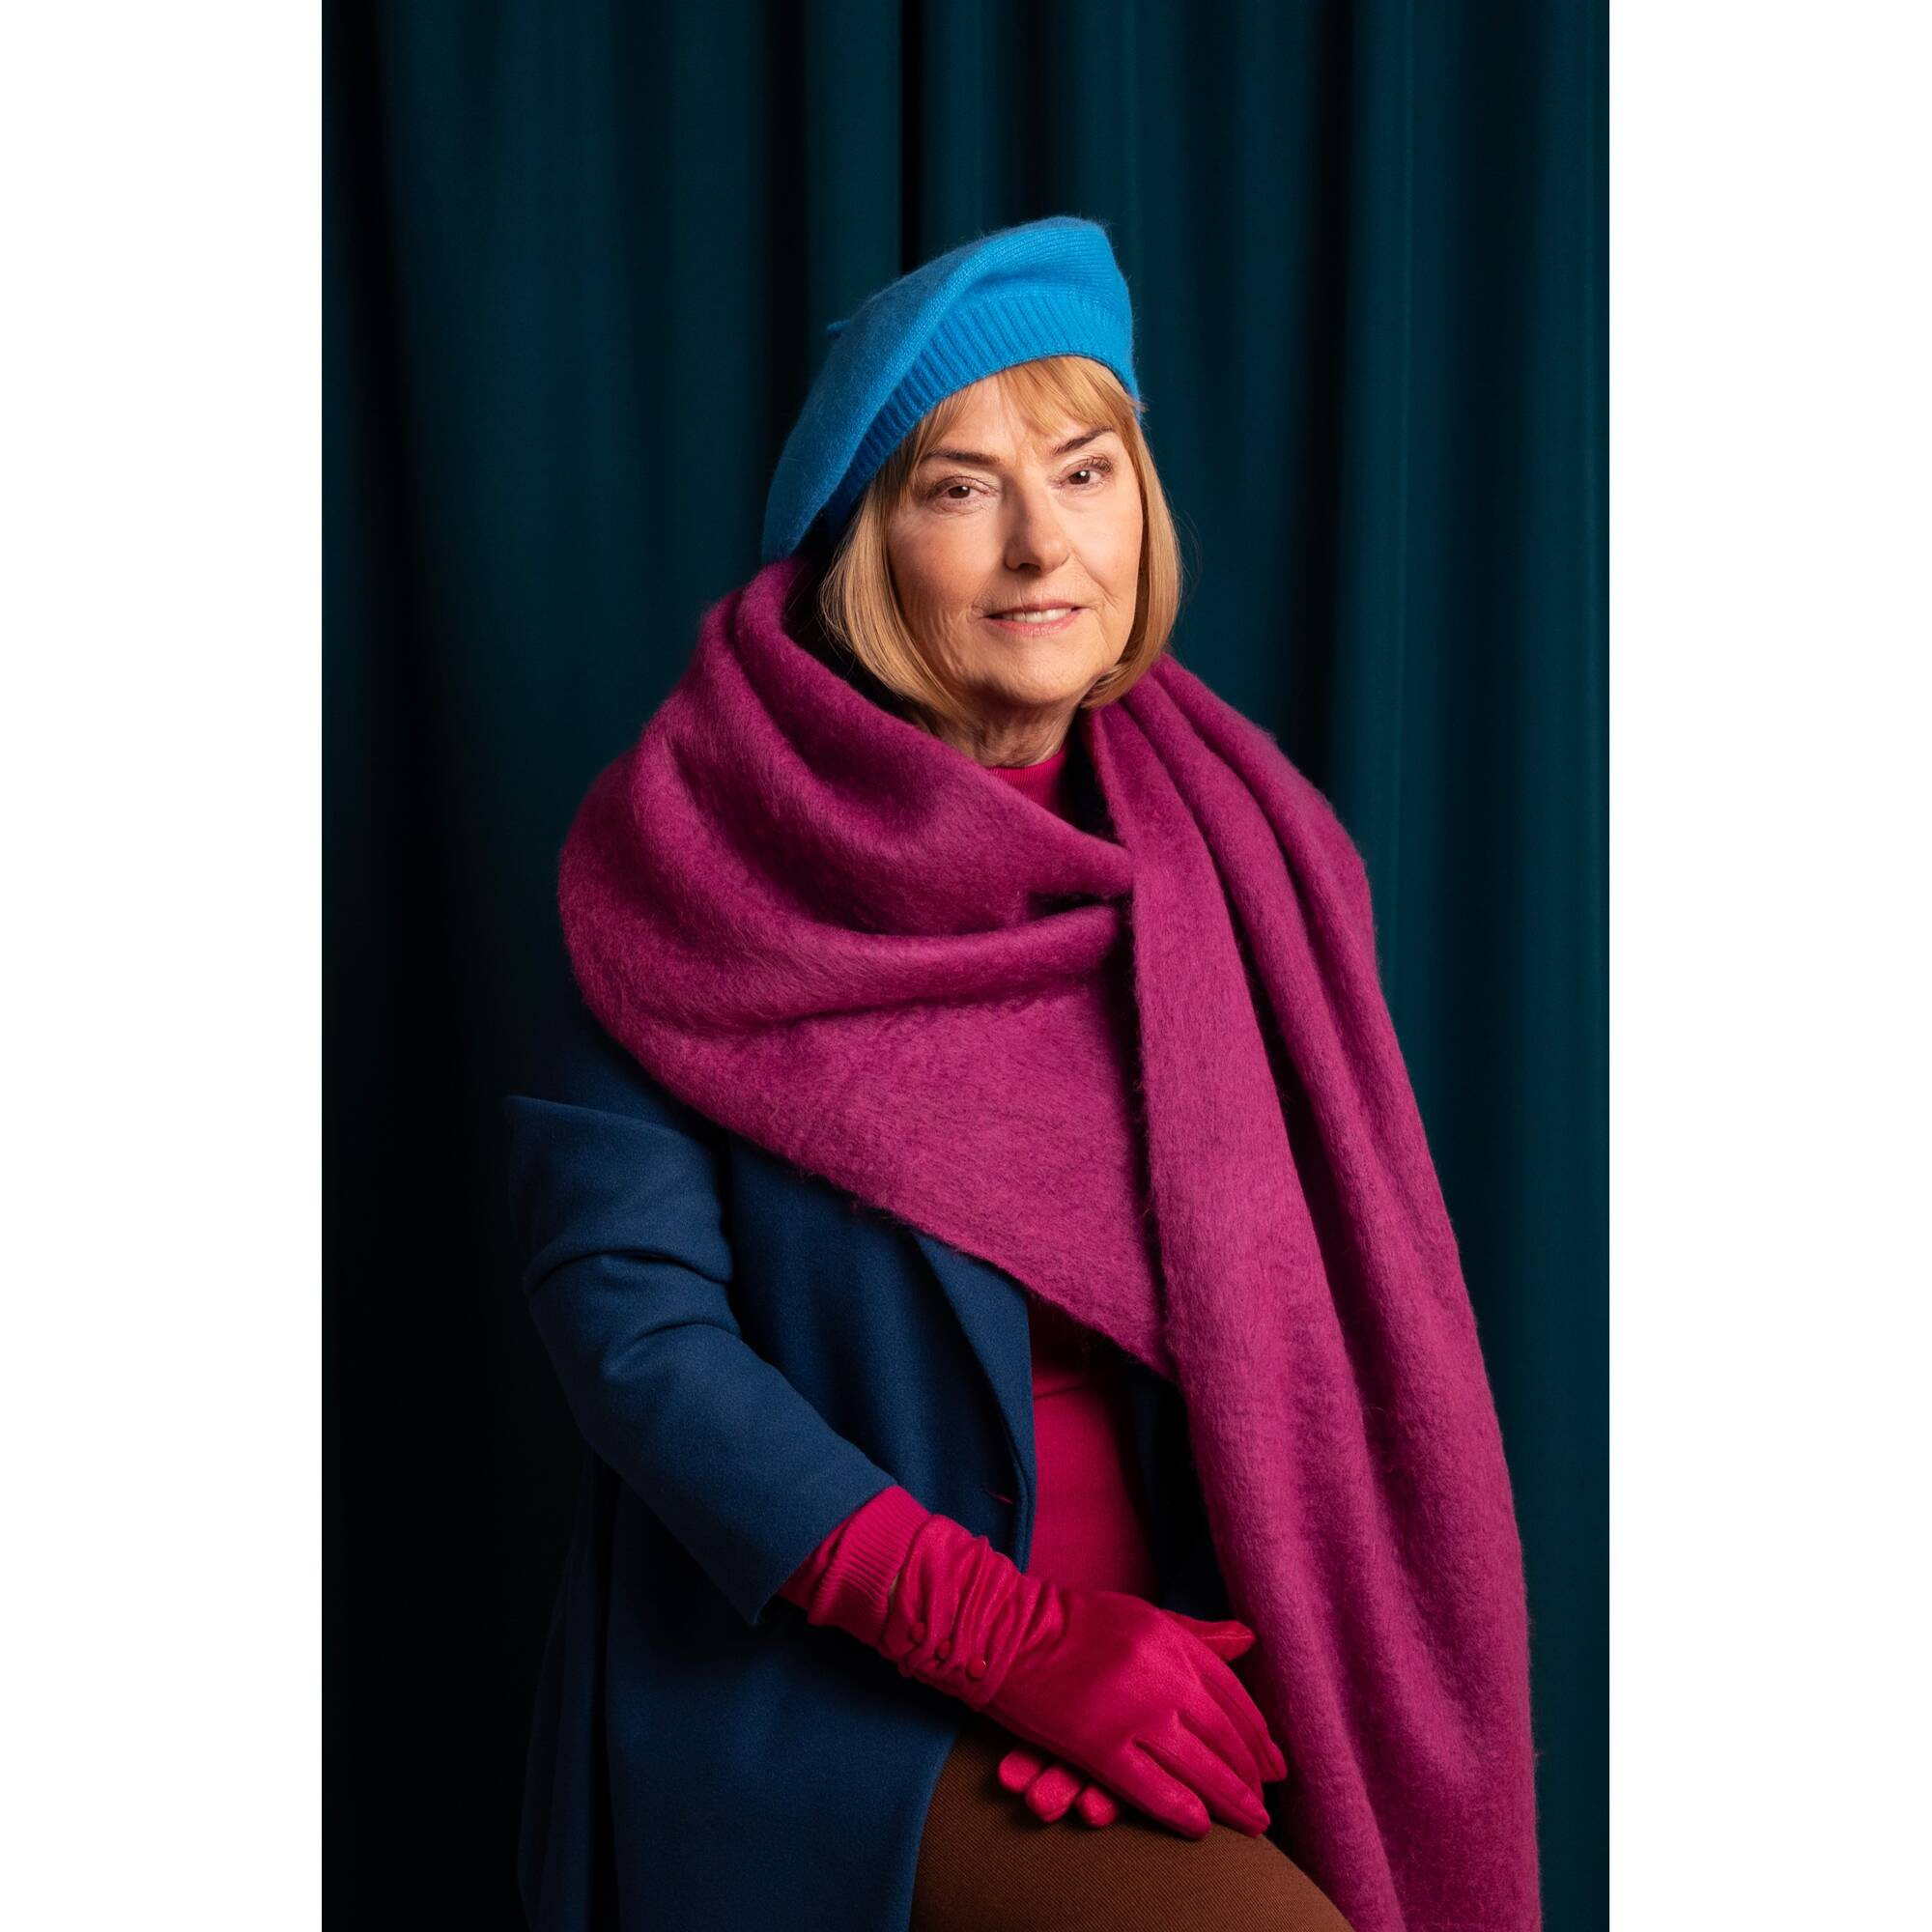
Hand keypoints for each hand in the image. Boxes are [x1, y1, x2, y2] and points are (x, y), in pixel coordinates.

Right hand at [878, 1514, 1286, 1839]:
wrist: (1007, 1629)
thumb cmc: (1075, 1623)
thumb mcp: (1144, 1616)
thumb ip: (1196, 1634)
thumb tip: (1249, 1639)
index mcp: (1173, 1640)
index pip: (1233, 1698)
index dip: (1259, 1738)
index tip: (1275, 1766)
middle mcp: (1162, 1674)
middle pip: (1224, 1737)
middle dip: (1251, 1777)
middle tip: (1265, 1807)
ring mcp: (1132, 1711)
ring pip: (1198, 1766)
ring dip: (1230, 1801)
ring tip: (1250, 1825)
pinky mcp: (1098, 1743)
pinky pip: (1150, 1787)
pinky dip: (1180, 1811)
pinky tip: (1199, 1827)